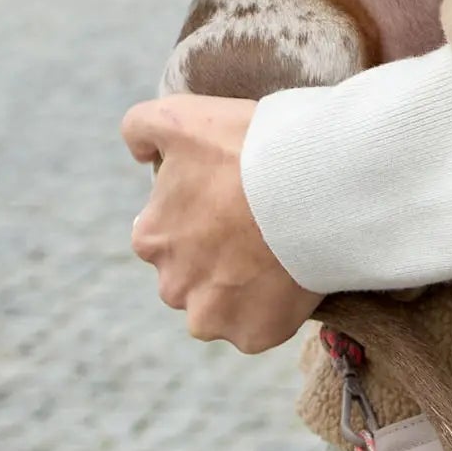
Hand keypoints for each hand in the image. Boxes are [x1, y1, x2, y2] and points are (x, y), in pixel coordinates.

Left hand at [123, 93, 319, 352]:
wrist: (314, 182)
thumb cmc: (247, 147)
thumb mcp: (182, 116)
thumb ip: (141, 126)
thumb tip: (137, 152)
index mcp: (150, 237)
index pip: (165, 232)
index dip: (200, 213)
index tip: (231, 197)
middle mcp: (172, 286)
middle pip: (191, 275)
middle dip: (215, 257)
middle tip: (255, 226)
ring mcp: (213, 316)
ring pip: (221, 307)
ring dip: (241, 288)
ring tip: (277, 253)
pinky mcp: (253, 334)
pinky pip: (260, 327)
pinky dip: (274, 309)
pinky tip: (292, 276)